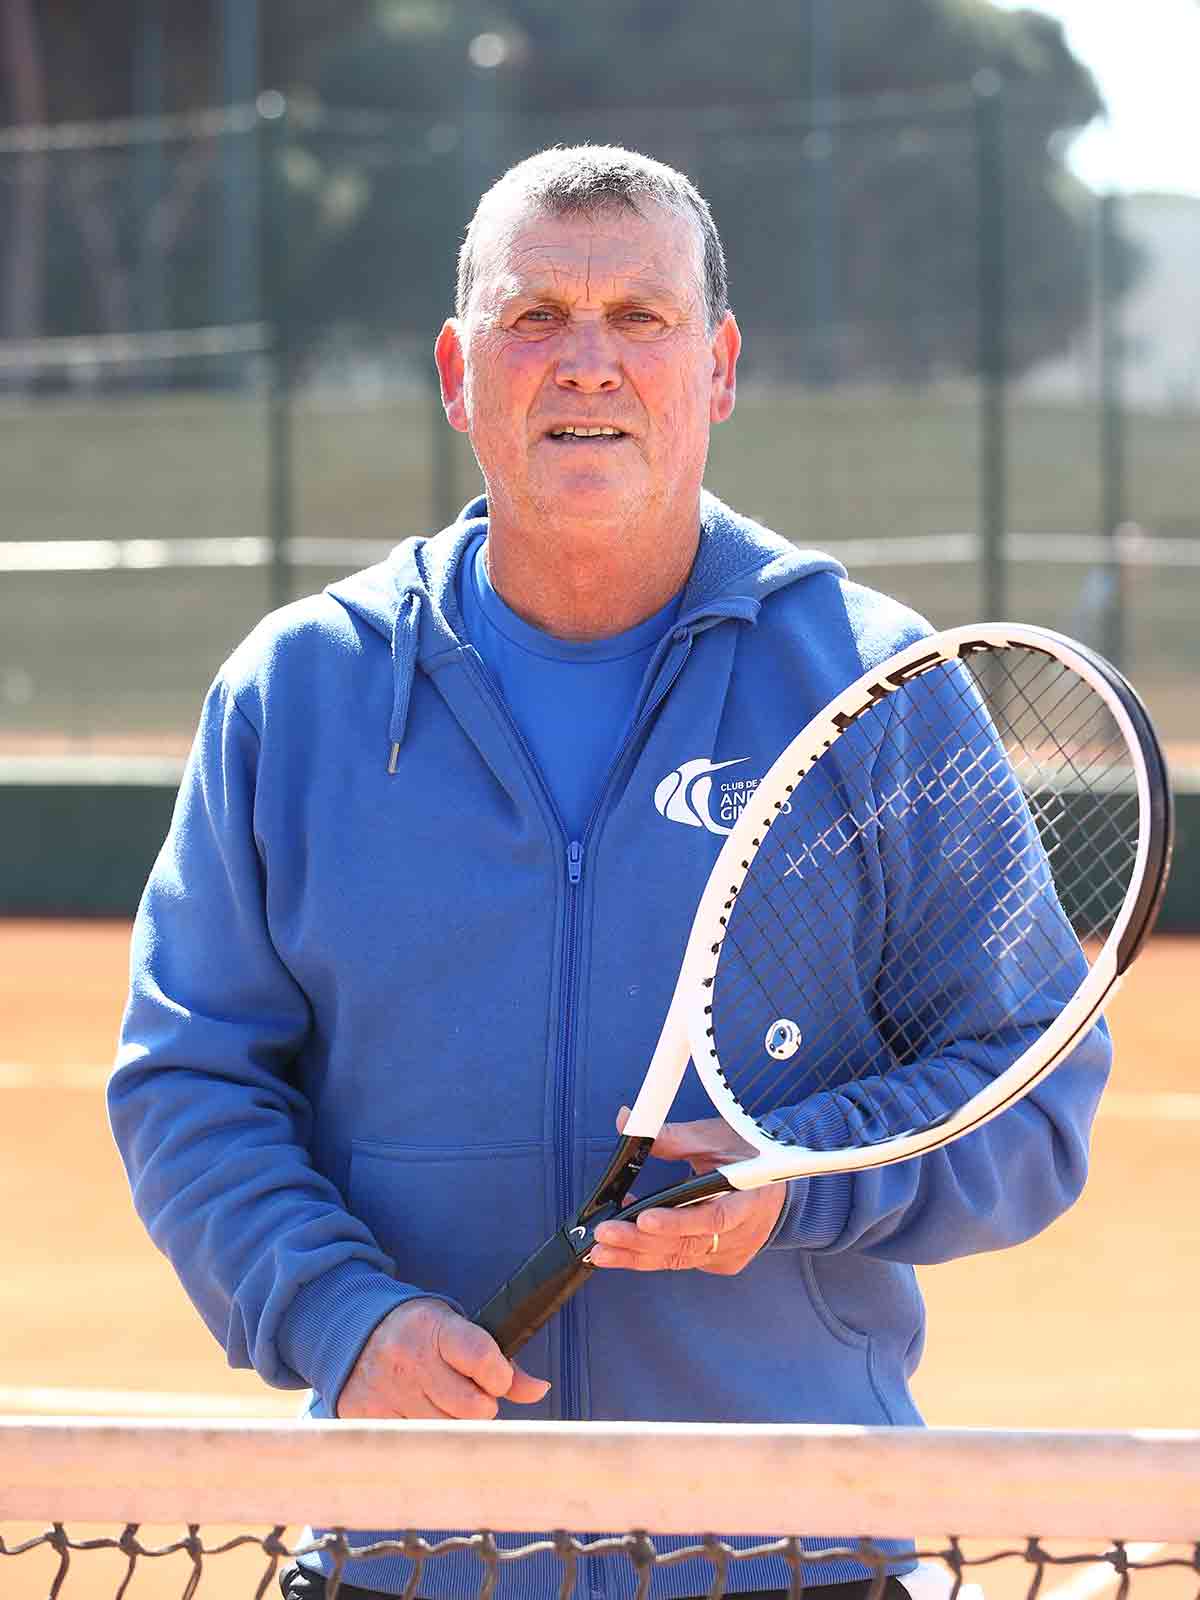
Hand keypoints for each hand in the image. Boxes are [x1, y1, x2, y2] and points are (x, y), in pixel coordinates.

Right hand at [336, 1298, 549, 1418]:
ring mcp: (386, 1391)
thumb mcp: (458, 1329)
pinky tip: (420, 1418)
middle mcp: (409, 1358)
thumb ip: (499, 1360)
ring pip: (446, 1433)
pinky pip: (415, 1446)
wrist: (356, 1333)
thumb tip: (539, 1390)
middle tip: (470, 1395)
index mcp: (435, 1328)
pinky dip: (426, 1439)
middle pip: (471, 1407)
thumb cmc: (422, 1334)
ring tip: (443, 1404)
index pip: (481, 1356)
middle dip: (481, 1406)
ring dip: (454, 1425)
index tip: (498, 1378)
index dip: (499, 1376)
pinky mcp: (368, 1418)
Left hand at [588, 1110, 785, 1276]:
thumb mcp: (712, 1137)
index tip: (644, 1218)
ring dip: (637, 1255)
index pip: (713, 1218)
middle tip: (605, 1234)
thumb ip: (670, 1136)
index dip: (677, 1222)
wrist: (774, 1178)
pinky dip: (652, 1254)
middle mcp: (744, 1233)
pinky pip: (683, 1261)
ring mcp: (732, 1252)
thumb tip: (626, 1120)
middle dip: (641, 1241)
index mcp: (751, 1197)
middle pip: (688, 1244)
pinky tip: (623, 1249)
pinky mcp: (721, 1262)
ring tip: (601, 1251)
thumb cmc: (745, 1153)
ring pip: (680, 1259)